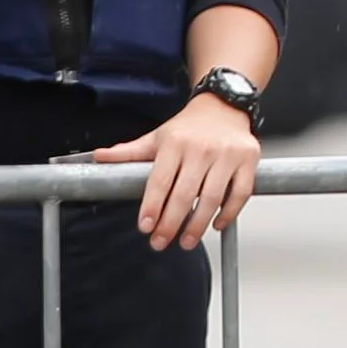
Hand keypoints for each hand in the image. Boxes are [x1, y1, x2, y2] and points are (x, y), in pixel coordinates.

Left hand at [89, 93, 259, 249]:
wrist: (224, 106)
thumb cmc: (190, 127)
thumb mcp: (157, 137)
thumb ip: (129, 152)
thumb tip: (99, 157)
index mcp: (175, 143)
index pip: (160, 181)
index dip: (152, 207)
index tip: (146, 227)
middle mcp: (202, 149)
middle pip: (185, 195)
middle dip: (171, 223)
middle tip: (161, 241)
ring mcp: (227, 155)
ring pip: (212, 198)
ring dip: (198, 225)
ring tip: (186, 241)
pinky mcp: (248, 161)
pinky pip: (240, 194)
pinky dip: (228, 214)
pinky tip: (216, 225)